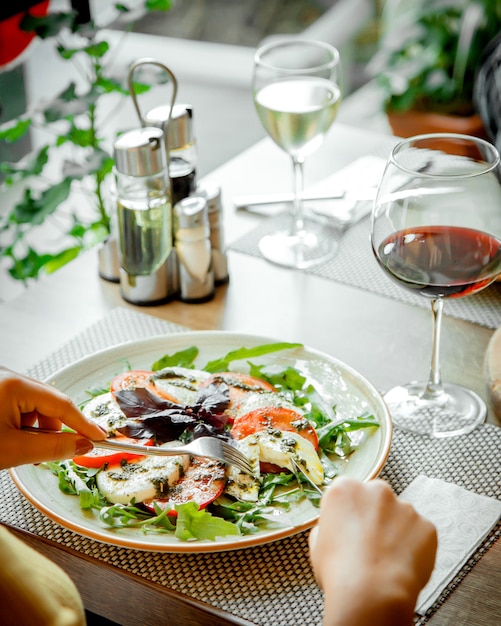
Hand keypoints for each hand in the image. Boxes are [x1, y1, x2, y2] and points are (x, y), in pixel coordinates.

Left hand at [0, 367, 105, 469]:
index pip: (62, 404)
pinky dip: (23, 424)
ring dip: (37, 428)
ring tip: (23, 449)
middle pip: (49, 403)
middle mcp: (8, 376)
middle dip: (55, 429)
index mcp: (15, 384)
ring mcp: (1, 382)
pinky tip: (13, 440)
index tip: (99, 437)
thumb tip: (83, 445)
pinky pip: (20, 405)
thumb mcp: (14, 450)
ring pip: (35, 405)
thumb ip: (53, 447)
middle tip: (60, 451)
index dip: (83, 424)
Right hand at [309, 477, 436, 625]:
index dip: (348, 514)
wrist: (372, 594)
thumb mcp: (317, 544)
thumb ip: (328, 526)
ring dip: (395, 531)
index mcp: (345, 488)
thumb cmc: (339, 571)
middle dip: (374, 516)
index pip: (347, 493)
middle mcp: (376, 490)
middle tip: (369, 544)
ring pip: (399, 516)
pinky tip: (402, 565)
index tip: (349, 530)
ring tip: (387, 560)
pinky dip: (414, 547)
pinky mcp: (426, 525)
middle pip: (376, 499)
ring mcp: (404, 506)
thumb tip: (336, 529)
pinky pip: (419, 534)